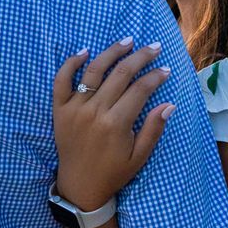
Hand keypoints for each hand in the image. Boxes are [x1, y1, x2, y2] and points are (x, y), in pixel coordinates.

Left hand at [52, 39, 175, 208]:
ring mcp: (74, 108)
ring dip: (111, 53)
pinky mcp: (59, 109)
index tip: (165, 70)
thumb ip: (153, 129)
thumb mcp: (139, 156)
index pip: (140, 90)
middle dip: (140, 57)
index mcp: (116, 124)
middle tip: (153, 47)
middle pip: (120, 74)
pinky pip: (61, 80)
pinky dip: (71, 63)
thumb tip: (168, 104)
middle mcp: (94, 112)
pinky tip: (85, 51)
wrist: (80, 186)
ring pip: (94, 71)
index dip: (155, 77)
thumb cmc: (113, 172)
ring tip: (127, 41)